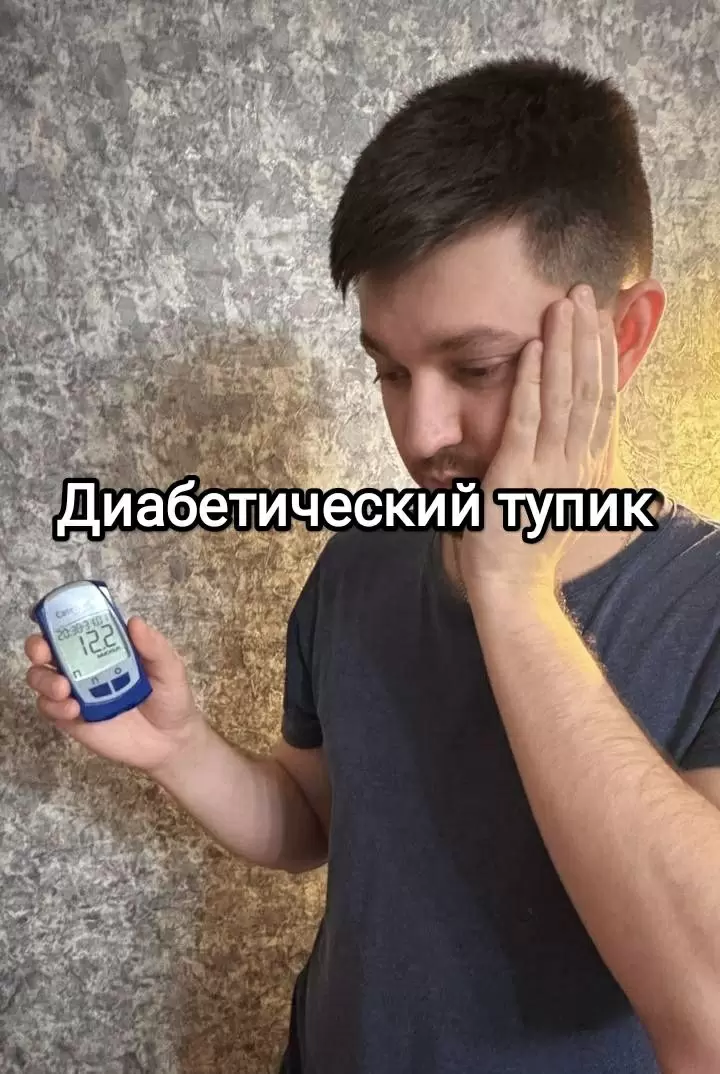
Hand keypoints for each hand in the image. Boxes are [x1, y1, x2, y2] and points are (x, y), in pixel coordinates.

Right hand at [25, 617, 207, 774]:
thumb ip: (154, 647)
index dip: (58, 621)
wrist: (171, 741)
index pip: (75, 628)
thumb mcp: (169, 668)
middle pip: (46, 651)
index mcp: (105, 648)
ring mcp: (76, 693)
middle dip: (37, 647)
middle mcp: (85, 667)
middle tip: (43, 653)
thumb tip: (134, 622)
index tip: (54, 622)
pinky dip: (53, 707)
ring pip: (41, 679)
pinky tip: (73, 710)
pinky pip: (50, 709)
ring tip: (64, 690)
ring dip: (44, 680)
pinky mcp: (72, 720)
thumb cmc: (170, 698)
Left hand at [460, 284, 618, 594]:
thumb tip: (575, 438)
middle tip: (584, 293)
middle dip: (587, 338)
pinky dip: (532, 383)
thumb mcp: (559, 498)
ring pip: (565, 397)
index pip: (602, 400)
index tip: (601, 319)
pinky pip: (527, 421)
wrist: (511, 588)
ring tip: (563, 306)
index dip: (602, 356)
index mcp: (586, 466)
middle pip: (589, 388)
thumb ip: (568, 465)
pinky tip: (534, 350)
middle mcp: (575, 463)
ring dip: (565, 348)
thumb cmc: (526, 543)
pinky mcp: (516, 476)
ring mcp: (548, 469)